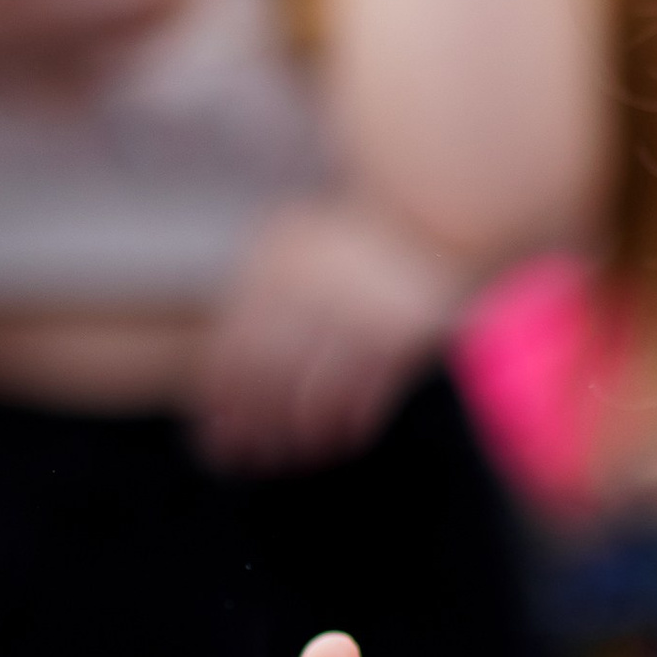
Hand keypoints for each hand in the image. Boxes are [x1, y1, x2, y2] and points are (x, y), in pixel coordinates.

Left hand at [192, 197, 465, 473]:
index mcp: (277, 266)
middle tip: (237, 456)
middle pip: (267, 376)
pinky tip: (338, 437)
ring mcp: (357, 318)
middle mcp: (310, 295)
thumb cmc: (366, 222)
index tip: (211, 423)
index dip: (221, 392)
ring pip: (313, 393)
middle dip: (249, 422)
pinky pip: (365, 393)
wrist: (444, 201)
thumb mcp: (299, 234)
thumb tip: (232, 348)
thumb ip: (268, 281)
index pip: (235, 343)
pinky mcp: (402, 338)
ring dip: (295, 432)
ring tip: (284, 455)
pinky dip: (347, 422)